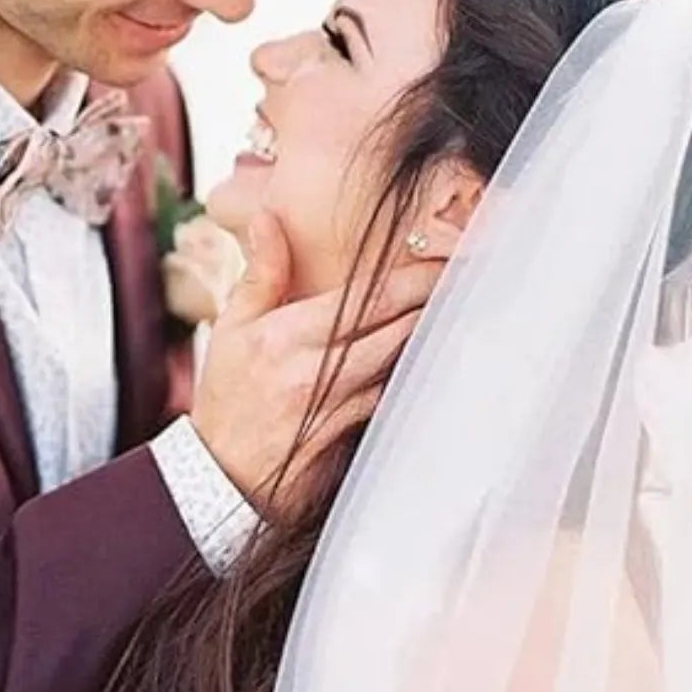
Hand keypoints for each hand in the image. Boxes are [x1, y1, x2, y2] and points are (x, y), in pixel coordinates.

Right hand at [191, 212, 444, 506]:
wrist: (224, 474)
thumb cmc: (229, 395)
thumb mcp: (232, 328)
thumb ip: (261, 273)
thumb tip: (269, 217)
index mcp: (287, 336)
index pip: (365, 299)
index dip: (411, 276)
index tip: (442, 254)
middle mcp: (316, 370)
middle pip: (396, 328)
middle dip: (433, 299)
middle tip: (467, 274)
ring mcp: (338, 406)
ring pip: (401, 362)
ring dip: (431, 336)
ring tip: (461, 308)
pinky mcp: (352, 432)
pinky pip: (394, 395)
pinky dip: (414, 373)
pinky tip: (437, 357)